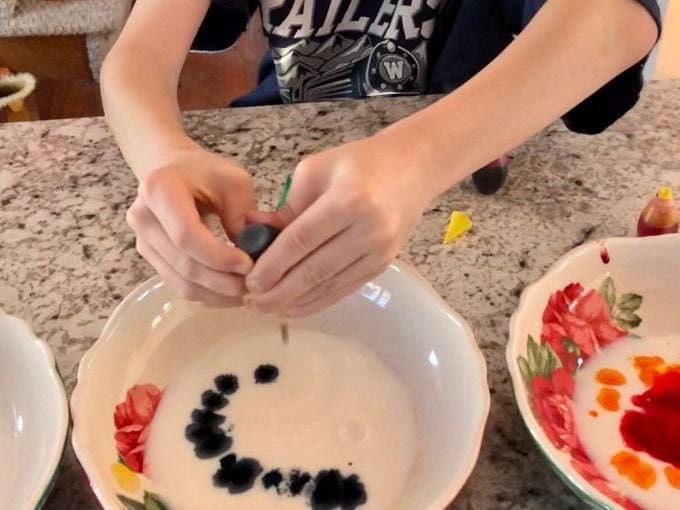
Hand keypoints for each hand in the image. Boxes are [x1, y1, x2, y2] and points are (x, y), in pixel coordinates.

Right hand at [126, 149, 254, 306]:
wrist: (172, 170)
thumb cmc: (205, 172)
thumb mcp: (233, 180)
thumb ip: (243, 213)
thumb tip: (255, 252)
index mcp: (160, 190)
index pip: (186, 235)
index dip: (218, 256)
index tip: (249, 265)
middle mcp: (143, 218)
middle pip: (184, 263)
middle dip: (223, 280)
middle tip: (255, 284)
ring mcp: (143, 241)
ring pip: (181, 282)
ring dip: (217, 293)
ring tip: (247, 291)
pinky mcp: (151, 258)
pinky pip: (180, 285)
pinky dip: (208, 293)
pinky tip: (231, 291)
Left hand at [244, 133, 432, 315]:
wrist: (412, 169)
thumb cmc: (360, 163)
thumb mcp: (316, 170)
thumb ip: (286, 206)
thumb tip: (251, 231)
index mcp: (349, 200)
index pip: (301, 240)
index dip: (273, 265)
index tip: (250, 281)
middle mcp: (368, 231)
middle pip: (315, 270)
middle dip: (279, 292)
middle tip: (251, 302)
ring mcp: (378, 252)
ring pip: (329, 286)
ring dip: (294, 302)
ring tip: (265, 308)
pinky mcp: (381, 266)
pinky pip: (344, 289)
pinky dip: (316, 302)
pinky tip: (293, 307)